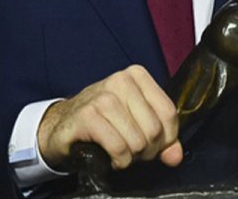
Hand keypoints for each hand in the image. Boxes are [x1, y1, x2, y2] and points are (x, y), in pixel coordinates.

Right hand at [36, 65, 182, 170]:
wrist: (61, 125)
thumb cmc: (103, 122)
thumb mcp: (136, 123)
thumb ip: (163, 139)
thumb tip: (175, 156)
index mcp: (136, 76)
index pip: (169, 114)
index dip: (165, 139)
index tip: (152, 145)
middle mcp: (120, 81)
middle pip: (154, 130)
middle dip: (146, 151)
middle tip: (132, 151)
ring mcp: (102, 97)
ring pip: (137, 141)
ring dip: (131, 157)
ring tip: (119, 153)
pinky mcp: (87, 116)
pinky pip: (118, 148)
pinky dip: (118, 161)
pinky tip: (110, 157)